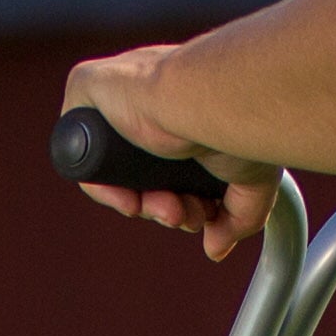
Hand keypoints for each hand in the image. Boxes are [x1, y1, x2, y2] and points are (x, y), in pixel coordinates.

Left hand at [60, 46, 273, 262]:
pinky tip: (131, 203)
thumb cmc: (244, 125)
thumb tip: (216, 248)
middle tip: (188, 216)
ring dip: (143, 206)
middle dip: (166, 208)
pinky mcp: (89, 86)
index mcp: (185, 105)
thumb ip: (239, 217)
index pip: (169, 166)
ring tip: (171, 209)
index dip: (183, 201)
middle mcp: (151, 96)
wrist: (220, 99)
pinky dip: (102, 188)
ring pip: (116, 170)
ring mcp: (118, 93)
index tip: (203, 216)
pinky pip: (82, 153)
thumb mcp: (253, 180)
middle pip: (142, 175)